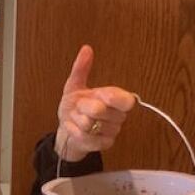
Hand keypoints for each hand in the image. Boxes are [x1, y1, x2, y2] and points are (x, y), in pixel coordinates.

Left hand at [55, 45, 135, 161]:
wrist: (67, 129)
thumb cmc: (74, 106)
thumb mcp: (75, 86)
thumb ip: (81, 68)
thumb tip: (86, 49)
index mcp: (116, 99)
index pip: (127, 100)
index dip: (112, 97)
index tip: (99, 94)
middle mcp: (118, 116)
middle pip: (100, 111)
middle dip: (82, 107)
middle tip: (79, 106)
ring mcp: (112, 132)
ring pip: (90, 124)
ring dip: (76, 119)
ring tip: (76, 117)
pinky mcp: (103, 145)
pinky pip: (86, 137)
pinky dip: (74, 131)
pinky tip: (72, 128)